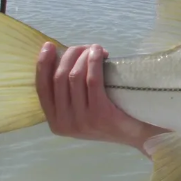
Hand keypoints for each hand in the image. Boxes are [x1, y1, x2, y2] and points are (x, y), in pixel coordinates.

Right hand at [35, 42, 163, 151]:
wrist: (138, 134)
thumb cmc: (110, 118)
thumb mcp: (82, 112)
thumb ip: (69, 95)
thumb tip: (66, 59)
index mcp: (56, 122)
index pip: (42, 88)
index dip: (42, 64)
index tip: (48, 46)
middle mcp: (65, 123)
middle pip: (59, 78)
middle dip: (69, 56)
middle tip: (83, 47)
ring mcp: (82, 120)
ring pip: (75, 76)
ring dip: (83, 56)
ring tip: (94, 48)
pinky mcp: (100, 114)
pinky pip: (92, 80)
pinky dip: (94, 62)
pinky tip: (99, 53)